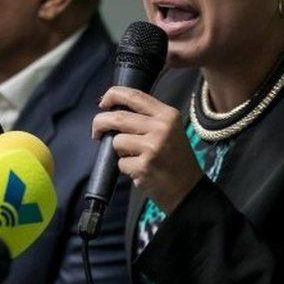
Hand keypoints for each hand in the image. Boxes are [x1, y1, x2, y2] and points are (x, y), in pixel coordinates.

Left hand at [92, 86, 202, 213]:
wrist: (187, 188)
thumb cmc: (174, 157)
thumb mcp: (168, 129)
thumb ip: (145, 118)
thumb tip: (111, 109)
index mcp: (167, 115)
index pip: (134, 95)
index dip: (113, 95)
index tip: (102, 103)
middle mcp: (161, 127)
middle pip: (118, 117)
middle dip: (100, 123)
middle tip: (96, 132)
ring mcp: (152, 147)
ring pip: (117, 141)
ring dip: (118, 151)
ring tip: (134, 157)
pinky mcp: (144, 166)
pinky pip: (120, 163)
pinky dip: (125, 168)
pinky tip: (140, 171)